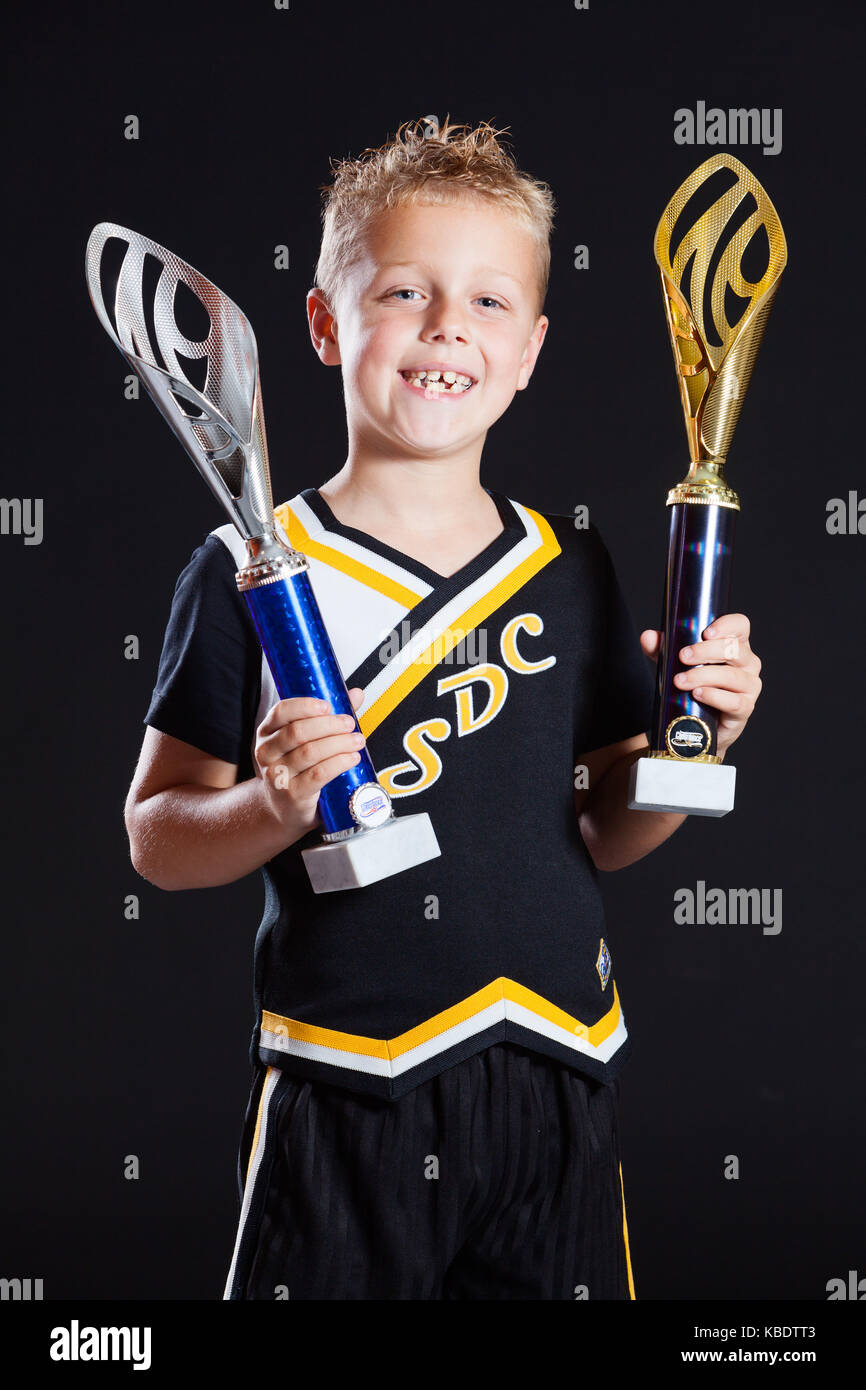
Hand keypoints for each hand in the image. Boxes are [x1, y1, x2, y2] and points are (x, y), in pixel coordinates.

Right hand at [254, 687, 366, 829]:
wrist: (283, 808)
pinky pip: (318, 774)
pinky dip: (338, 763)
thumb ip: (328, 717)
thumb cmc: (297, 769)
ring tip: (357, 741)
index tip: (327, 706)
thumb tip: (355, 695)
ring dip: (339, 743)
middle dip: (329, 725)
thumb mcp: (304, 741)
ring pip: (310, 753)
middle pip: (298, 732)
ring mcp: (278, 775)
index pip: (281, 712)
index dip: (305, 706)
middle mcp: (267, 752)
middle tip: (349, 724)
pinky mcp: (293, 794)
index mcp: (268, 732)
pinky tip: (352, 758)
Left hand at [639, 614, 761, 758]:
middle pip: (734, 649)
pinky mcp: (745, 708)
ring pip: (732, 676)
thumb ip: (662, 649)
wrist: (700, 723)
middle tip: (682, 656)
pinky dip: (713, 696)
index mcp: (735, 644)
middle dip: (705, 651)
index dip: (726, 625)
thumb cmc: (695, 685)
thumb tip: (648, 637)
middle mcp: (748, 663)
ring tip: (681, 681)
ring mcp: (749, 686)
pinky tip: (698, 694)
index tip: (705, 632)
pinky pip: (734, 701)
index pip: (740, 626)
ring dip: (703, 676)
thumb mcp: (676, 664)